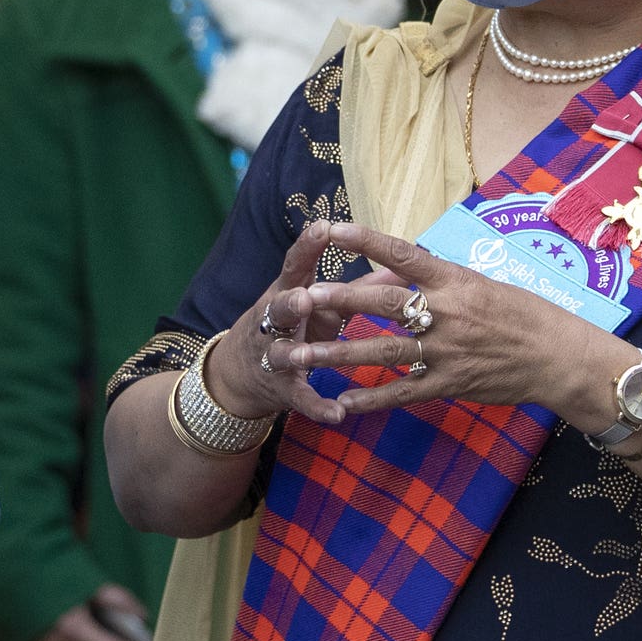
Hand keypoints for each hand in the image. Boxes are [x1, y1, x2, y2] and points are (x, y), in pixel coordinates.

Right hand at [209, 223, 355, 429]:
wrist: (241, 373)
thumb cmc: (296, 325)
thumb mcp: (320, 304)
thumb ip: (357, 287)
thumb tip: (400, 267)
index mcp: (288, 292)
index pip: (295, 265)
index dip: (307, 247)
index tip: (322, 227)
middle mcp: (274, 321)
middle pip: (279, 308)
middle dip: (290, 303)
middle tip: (304, 297)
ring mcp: (274, 355)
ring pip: (281, 353)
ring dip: (294, 354)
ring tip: (304, 355)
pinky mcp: (281, 388)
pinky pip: (299, 397)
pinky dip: (317, 405)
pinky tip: (337, 413)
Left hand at [282, 222, 621, 424]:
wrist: (561, 358)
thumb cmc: (526, 315)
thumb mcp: (484, 284)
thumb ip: (439, 280)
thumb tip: (399, 267)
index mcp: (455, 280)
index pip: (401, 254)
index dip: (363, 240)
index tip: (329, 229)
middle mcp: (447, 313)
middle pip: (383, 304)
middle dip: (339, 302)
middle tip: (300, 297)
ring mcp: (448, 353)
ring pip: (383, 353)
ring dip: (338, 354)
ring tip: (299, 355)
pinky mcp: (451, 385)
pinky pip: (404, 393)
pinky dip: (372, 398)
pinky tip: (342, 401)